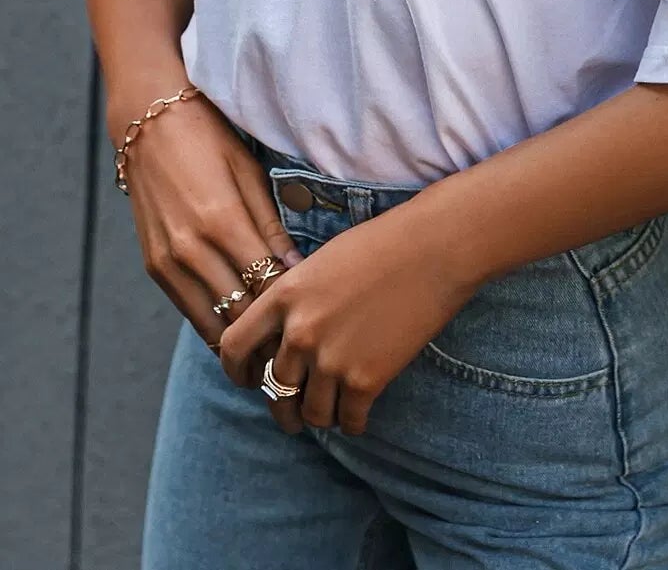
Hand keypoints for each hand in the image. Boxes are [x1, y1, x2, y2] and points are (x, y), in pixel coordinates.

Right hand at [114, 89, 304, 351]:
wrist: (148, 125)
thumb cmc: (208, 140)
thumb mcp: (249, 173)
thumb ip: (271, 227)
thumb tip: (299, 271)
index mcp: (222, 221)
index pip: (265, 286)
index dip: (289, 310)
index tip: (311, 320)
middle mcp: (191, 249)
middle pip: (238, 315)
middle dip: (268, 338)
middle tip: (296, 350)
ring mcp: (167, 261)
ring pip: (209, 325)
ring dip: (239, 342)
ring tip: (269, 353)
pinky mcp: (152, 266)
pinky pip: (188, 310)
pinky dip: (213, 324)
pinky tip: (237, 328)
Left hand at [218, 198, 482, 436]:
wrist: (433, 250)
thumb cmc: (381, 245)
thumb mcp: (321, 263)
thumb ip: (296, 300)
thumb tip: (284, 336)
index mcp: (283, 296)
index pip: (234, 347)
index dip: (237, 371)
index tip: (250, 380)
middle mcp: (299, 332)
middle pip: (274, 389)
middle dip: (284, 404)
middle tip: (295, 409)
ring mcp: (331, 359)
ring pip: (311, 413)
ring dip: (320, 416)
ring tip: (332, 410)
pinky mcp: (365, 380)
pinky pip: (348, 421)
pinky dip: (353, 423)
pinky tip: (360, 415)